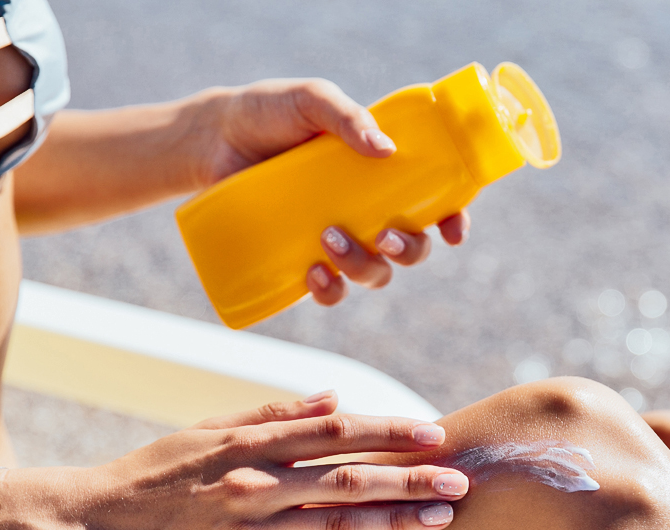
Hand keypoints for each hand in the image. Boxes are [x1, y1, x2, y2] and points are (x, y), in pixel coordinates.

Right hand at [38, 392, 467, 529]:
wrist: (83, 520)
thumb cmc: (150, 471)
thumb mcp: (207, 428)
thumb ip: (273, 413)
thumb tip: (334, 396)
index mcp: (249, 441)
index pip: (336, 430)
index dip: (389, 430)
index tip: (433, 431)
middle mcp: (255, 481)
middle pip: (349, 476)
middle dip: (410, 477)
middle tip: (461, 479)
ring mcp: (246, 528)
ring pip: (336, 522)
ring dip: (395, 520)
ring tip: (443, 518)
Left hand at [193, 78, 470, 305]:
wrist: (215, 137)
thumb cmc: (270, 112)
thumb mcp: (311, 100)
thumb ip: (347, 116)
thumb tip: (387, 150)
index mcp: (383, 173)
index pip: (435, 201)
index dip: (454, 218)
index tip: (453, 228)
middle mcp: (367, 209)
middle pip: (411, 247)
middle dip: (408, 250)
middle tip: (383, 234)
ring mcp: (337, 236)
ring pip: (373, 273)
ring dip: (363, 267)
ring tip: (328, 240)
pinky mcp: (301, 256)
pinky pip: (328, 289)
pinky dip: (328, 290)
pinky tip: (313, 273)